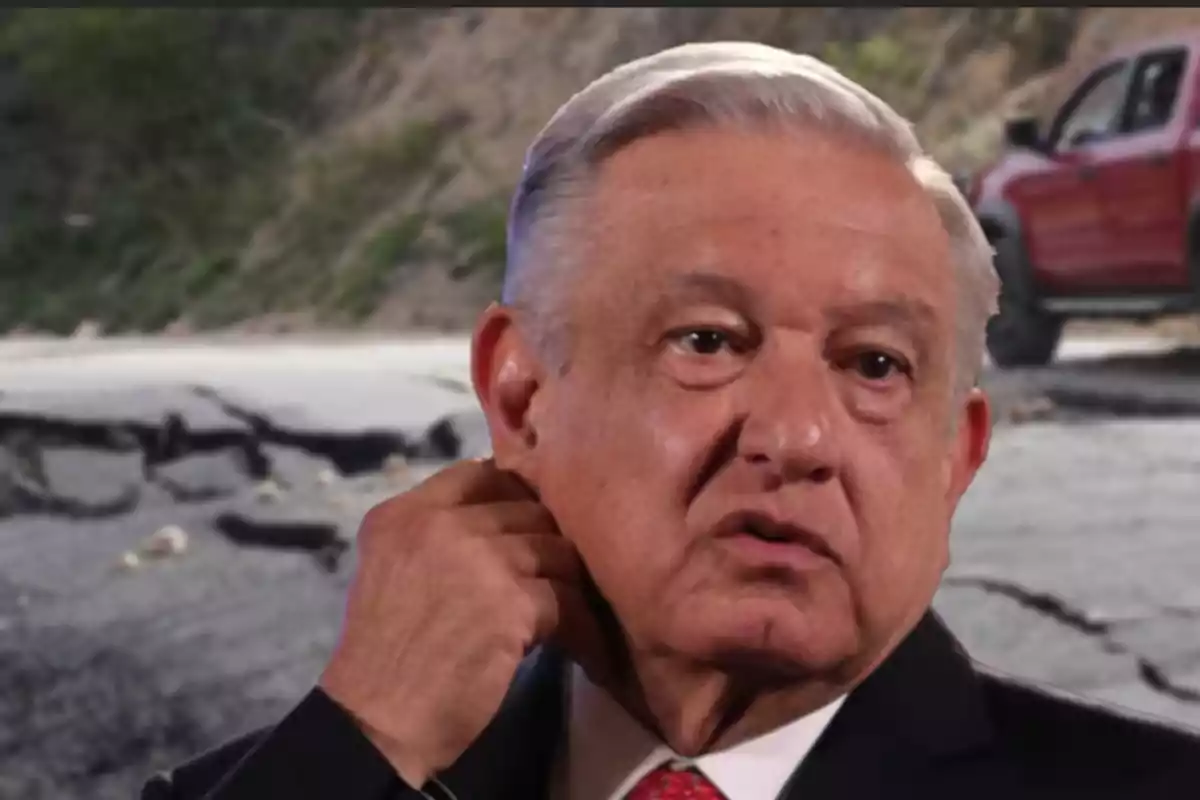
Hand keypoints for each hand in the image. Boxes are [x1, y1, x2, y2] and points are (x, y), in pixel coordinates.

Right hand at [318, 458, 609, 787]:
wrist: (376, 722)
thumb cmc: (385, 655)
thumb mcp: (393, 569)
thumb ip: (436, 535)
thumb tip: (506, 514)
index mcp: (406, 514)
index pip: (480, 474)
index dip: (515, 496)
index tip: (531, 526)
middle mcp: (440, 525)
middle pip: (527, 509)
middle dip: (548, 543)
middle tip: (565, 574)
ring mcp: (478, 560)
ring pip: (555, 550)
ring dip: (570, 583)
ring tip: (578, 610)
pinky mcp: (511, 603)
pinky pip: (568, 601)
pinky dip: (581, 627)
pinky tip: (583, 646)